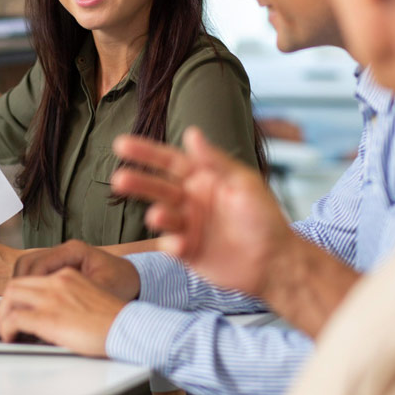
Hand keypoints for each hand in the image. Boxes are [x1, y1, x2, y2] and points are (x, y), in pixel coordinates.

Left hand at [0, 268, 125, 356]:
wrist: (128, 327)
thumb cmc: (114, 320)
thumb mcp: (89, 299)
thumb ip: (70, 300)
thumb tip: (56, 317)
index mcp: (68, 275)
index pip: (32, 278)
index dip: (20, 295)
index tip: (18, 309)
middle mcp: (57, 282)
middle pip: (16, 284)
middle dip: (6, 303)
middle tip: (7, 321)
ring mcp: (51, 298)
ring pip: (10, 297)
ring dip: (3, 315)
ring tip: (6, 331)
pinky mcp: (48, 318)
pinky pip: (15, 318)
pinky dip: (7, 328)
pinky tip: (11, 338)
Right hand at [13, 240, 140, 301]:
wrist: (137, 281)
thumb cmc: (123, 285)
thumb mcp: (102, 293)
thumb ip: (77, 299)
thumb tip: (50, 313)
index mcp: (74, 251)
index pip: (37, 263)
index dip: (25, 286)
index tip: (18, 306)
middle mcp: (65, 252)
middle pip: (27, 263)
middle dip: (16, 287)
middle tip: (11, 310)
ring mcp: (62, 259)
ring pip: (28, 268)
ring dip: (20, 288)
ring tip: (17, 310)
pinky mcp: (61, 270)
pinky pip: (37, 275)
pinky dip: (29, 289)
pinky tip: (30, 307)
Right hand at [111, 126, 293, 298]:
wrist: (276, 262)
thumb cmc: (264, 218)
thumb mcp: (242, 182)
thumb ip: (214, 161)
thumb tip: (192, 132)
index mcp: (203, 179)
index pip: (170, 161)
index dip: (146, 153)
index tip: (121, 145)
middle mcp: (191, 200)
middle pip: (159, 188)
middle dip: (139, 183)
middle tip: (119, 179)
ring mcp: (188, 227)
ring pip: (163, 217)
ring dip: (158, 216)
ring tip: (158, 216)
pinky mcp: (188, 252)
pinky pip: (171, 246)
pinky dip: (171, 245)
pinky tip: (179, 246)